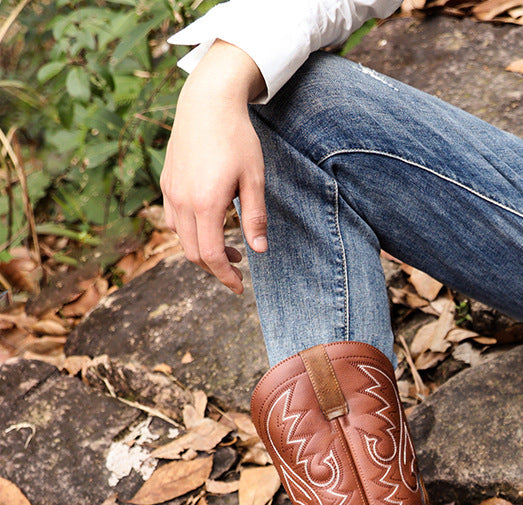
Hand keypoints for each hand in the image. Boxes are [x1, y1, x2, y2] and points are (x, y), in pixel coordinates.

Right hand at [161, 41, 267, 293]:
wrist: (207, 102)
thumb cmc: (237, 140)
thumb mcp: (254, 179)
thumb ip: (255, 217)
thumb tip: (259, 251)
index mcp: (206, 203)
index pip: (210, 255)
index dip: (224, 277)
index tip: (239, 288)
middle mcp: (182, 200)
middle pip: (193, 252)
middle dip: (215, 267)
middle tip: (238, 267)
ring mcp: (171, 191)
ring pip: (181, 237)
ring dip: (202, 250)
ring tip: (228, 247)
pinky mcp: (167, 182)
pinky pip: (174, 219)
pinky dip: (191, 232)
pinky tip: (210, 223)